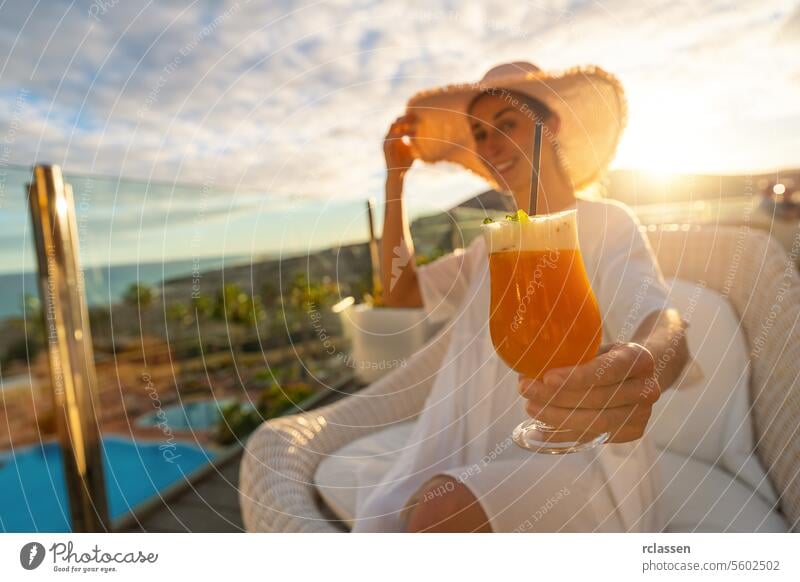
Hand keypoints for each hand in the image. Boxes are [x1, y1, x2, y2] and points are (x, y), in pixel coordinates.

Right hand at [384, 113, 417, 174]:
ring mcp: (386, 141)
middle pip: (396, 121)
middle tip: (417, 114)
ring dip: (404, 123)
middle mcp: (389, 137)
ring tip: (414, 121)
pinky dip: (402, 133)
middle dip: (406, 118)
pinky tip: (413, 133)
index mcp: (394, 136)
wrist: (397, 175)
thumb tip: (429, 137)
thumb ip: (416, 142)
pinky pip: (393, 136)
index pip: (400, 122)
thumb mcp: (413, 150)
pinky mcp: (386, 147)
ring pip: (393, 126)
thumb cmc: (405, 163)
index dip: (408, 118)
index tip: (419, 114)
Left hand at [518, 343, 659, 442]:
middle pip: (597, 399)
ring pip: (594, 422)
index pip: (607, 370)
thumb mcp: (598, 347)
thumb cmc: (608, 356)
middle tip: (526, 389)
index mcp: (640, 360)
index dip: (576, 376)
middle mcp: (646, 389)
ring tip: (530, 406)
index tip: (546, 378)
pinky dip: (562, 434)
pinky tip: (538, 431)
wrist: (637, 374)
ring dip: (556, 417)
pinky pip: (591, 437)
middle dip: (557, 397)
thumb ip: (574, 354)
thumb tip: (530, 361)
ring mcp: (641, 415)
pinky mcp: (630, 433)